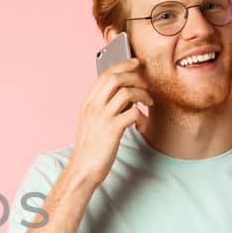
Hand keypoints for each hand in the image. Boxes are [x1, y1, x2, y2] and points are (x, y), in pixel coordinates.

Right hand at [69, 58, 152, 186]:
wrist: (83, 169)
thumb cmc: (91, 147)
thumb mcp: (93, 121)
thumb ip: (105, 106)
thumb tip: (126, 94)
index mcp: (88, 102)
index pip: (105, 74)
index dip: (123, 65)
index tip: (136, 63)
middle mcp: (93, 107)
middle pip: (115, 78)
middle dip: (135, 76)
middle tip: (146, 83)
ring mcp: (102, 117)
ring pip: (126, 92)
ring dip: (142, 94)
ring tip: (148, 102)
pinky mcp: (112, 130)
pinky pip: (133, 113)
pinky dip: (142, 115)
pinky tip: (142, 123)